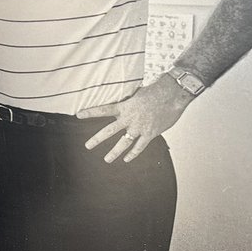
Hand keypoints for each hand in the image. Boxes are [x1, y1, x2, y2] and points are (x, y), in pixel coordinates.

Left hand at [76, 75, 194, 162]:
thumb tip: (124, 102)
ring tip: (107, 159)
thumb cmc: (157, 91)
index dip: (90, 112)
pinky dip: (133, 153)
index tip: (78, 115)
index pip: (104, 110)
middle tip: (87, 145)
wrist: (172, 94)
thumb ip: (129, 101)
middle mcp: (130, 118)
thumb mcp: (138, 93)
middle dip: (97, 139)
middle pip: (110, 130)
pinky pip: (139, 146)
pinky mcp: (150, 133)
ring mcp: (139, 127)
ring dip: (114, 152)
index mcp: (125, 106)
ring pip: (124, 143)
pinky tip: (127, 159)